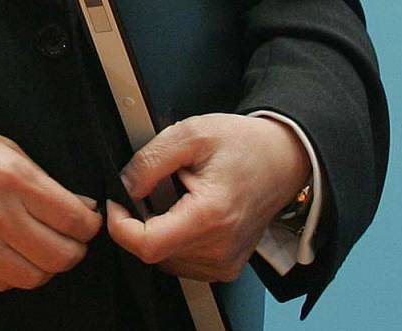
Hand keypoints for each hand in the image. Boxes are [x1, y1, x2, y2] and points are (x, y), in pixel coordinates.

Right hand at [0, 117, 102, 291]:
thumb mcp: (9, 150)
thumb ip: (45, 182)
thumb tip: (80, 208)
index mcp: (13, 179)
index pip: (72, 219)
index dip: (90, 225)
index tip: (90, 222)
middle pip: (58, 255)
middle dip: (76, 251)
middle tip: (75, 242)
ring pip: (32, 277)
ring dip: (46, 268)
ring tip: (45, 252)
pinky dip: (14, 275)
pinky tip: (14, 257)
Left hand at [106, 113, 308, 282]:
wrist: (284, 159)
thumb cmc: (245, 144)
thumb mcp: (192, 133)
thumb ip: (151, 160)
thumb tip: (124, 186)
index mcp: (211, 215)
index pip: (147, 244)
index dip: (121, 225)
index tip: (118, 202)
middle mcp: (220, 247)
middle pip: (154, 250)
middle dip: (144, 219)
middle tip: (164, 186)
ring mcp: (224, 262)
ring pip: (165, 258)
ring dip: (161, 230)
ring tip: (184, 197)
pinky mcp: (226, 268)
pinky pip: (182, 261)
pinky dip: (176, 239)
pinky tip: (192, 213)